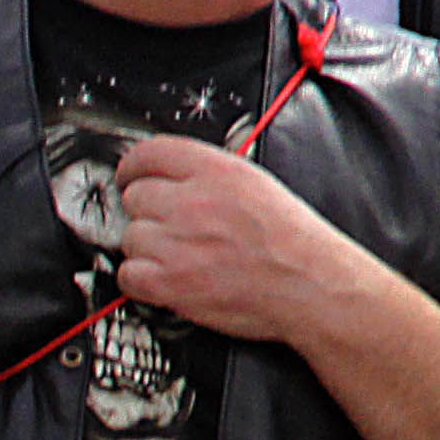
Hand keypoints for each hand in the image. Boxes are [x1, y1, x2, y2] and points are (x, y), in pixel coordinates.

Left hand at [111, 134, 365, 343]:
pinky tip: (167, 279)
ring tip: (182, 257)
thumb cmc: (294, 242)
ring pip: (130, 237)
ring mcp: (176, 243)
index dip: (134, 167)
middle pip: (134, 197)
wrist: (312, 286)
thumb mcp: (257, 184)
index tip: (131, 176)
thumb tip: (174, 173)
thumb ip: (210, 174)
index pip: (148, 153)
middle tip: (173, 228)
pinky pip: (127, 274)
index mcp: (216, 171)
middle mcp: (191, 202)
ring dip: (148, 249)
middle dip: (149, 213)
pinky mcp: (169, 282)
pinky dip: (142, 280)